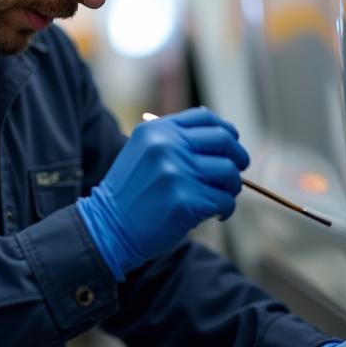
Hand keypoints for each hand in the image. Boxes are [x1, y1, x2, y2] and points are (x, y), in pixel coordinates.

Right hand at [76, 107, 248, 278]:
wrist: (108, 228)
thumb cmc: (130, 194)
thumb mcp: (143, 153)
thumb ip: (175, 141)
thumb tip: (222, 139)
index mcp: (157, 131)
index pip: (205, 118)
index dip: (225, 131)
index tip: (230, 146)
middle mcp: (166, 146)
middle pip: (224, 141)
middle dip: (237, 158)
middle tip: (233, 176)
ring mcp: (176, 173)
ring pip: (229, 173)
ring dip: (231, 188)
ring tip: (219, 198)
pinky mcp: (185, 200)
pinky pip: (224, 201)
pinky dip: (225, 210)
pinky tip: (213, 215)